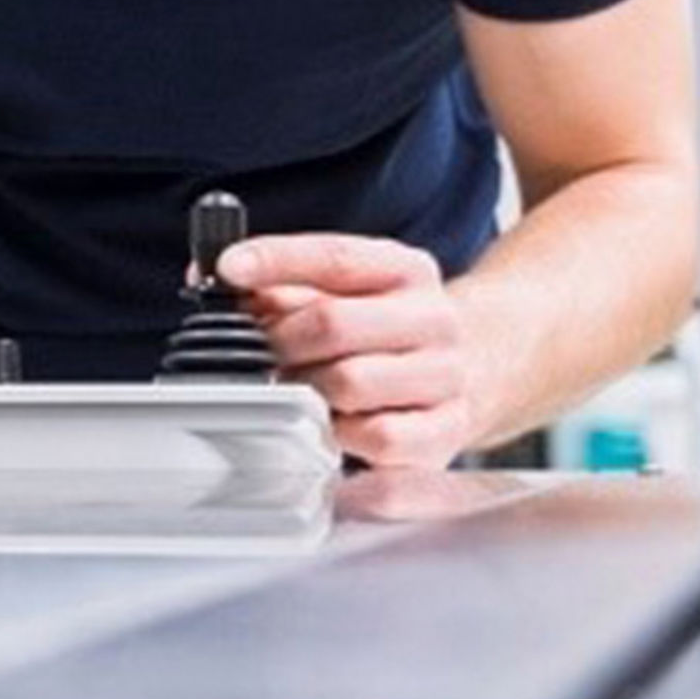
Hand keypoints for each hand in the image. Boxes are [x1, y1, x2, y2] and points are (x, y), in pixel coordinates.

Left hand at [214, 234, 494, 470]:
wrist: (480, 369)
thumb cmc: (392, 332)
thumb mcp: (351, 292)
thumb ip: (286, 283)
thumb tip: (218, 276)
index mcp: (407, 271)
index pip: (335, 256)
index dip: (274, 259)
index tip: (227, 268)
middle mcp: (434, 319)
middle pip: (333, 323)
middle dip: (280, 342)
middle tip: (261, 356)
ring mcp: (446, 378)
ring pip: (350, 384)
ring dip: (306, 392)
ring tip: (298, 393)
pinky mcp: (446, 433)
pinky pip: (380, 442)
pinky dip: (343, 439)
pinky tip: (334, 430)